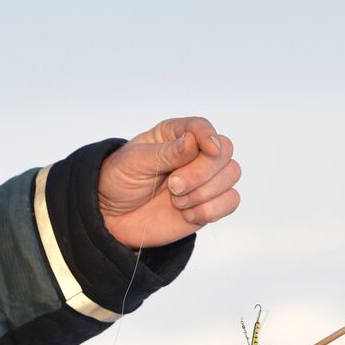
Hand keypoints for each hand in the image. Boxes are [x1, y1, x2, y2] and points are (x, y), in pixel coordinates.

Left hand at [99, 117, 240, 248]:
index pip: (202, 127)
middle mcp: (195, 154)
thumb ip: (165, 152)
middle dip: (202, 172)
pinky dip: (210, 210)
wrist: (112, 217)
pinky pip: (230, 201)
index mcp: (175, 135)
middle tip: (173, 187)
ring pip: (232, 174)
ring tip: (176, 201)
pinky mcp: (209, 203)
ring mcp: (204, 179)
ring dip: (205, 192)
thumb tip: (192, 141)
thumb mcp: (134, 162)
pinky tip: (186, 213)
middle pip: (224, 151)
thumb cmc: (120, 181)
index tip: (208, 149)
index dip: (209, 136)